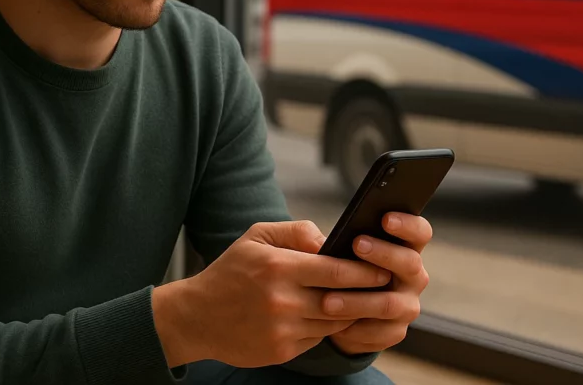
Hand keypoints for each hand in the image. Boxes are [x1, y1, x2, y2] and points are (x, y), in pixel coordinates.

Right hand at [152, 220, 391, 368]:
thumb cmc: (231, 272)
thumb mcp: (257, 237)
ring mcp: (282, 329)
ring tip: (365, 300)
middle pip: (341, 300)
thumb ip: (296, 231)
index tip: (382, 268)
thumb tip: (330, 240)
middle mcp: (282, 301)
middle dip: (368, 294)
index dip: (365, 271)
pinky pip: (317, 338)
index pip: (336, 271)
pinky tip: (333, 316)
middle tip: (386, 286)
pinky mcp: (281, 351)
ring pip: (333, 322)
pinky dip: (328, 327)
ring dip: (352, 312)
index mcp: (278, 267)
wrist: (196, 317)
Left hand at [324, 213, 432, 354]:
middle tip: (357, 244)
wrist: (336, 313)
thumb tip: (318, 244)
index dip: (408, 224)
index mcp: (405, 249)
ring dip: (359, 300)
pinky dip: (355, 329)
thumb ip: (329, 239)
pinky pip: (379, 332)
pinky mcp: (395, 332)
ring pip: (390, 303)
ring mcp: (407, 305)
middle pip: (410, 263)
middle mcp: (413, 276)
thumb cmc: (338, 269)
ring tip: (328, 300)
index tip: (385, 218)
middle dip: (384, 253)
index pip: (420, 232)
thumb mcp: (333, 249)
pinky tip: (333, 324)